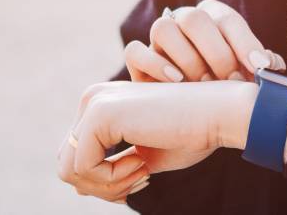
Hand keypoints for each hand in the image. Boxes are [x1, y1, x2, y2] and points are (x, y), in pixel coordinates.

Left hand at [58, 80, 258, 199]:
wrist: (219, 113)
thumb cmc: (191, 134)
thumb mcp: (142, 156)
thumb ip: (111, 167)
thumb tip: (80, 188)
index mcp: (102, 104)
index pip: (77, 157)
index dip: (105, 181)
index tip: (141, 177)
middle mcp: (92, 98)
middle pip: (67, 164)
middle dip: (102, 186)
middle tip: (141, 180)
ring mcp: (93, 102)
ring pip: (69, 170)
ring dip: (107, 186)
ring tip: (142, 172)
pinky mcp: (100, 113)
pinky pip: (83, 168)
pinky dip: (113, 180)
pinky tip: (143, 164)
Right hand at [124, 0, 285, 82]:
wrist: (197, 125)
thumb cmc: (227, 96)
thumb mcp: (247, 83)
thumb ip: (260, 70)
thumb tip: (273, 64)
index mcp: (213, 20)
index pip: (227, 19)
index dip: (245, 42)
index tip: (261, 68)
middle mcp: (183, 24)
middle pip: (193, 18)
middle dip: (216, 51)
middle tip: (231, 80)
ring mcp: (158, 42)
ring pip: (163, 28)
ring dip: (187, 58)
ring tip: (203, 84)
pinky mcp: (138, 62)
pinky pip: (135, 51)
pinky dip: (154, 64)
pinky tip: (175, 82)